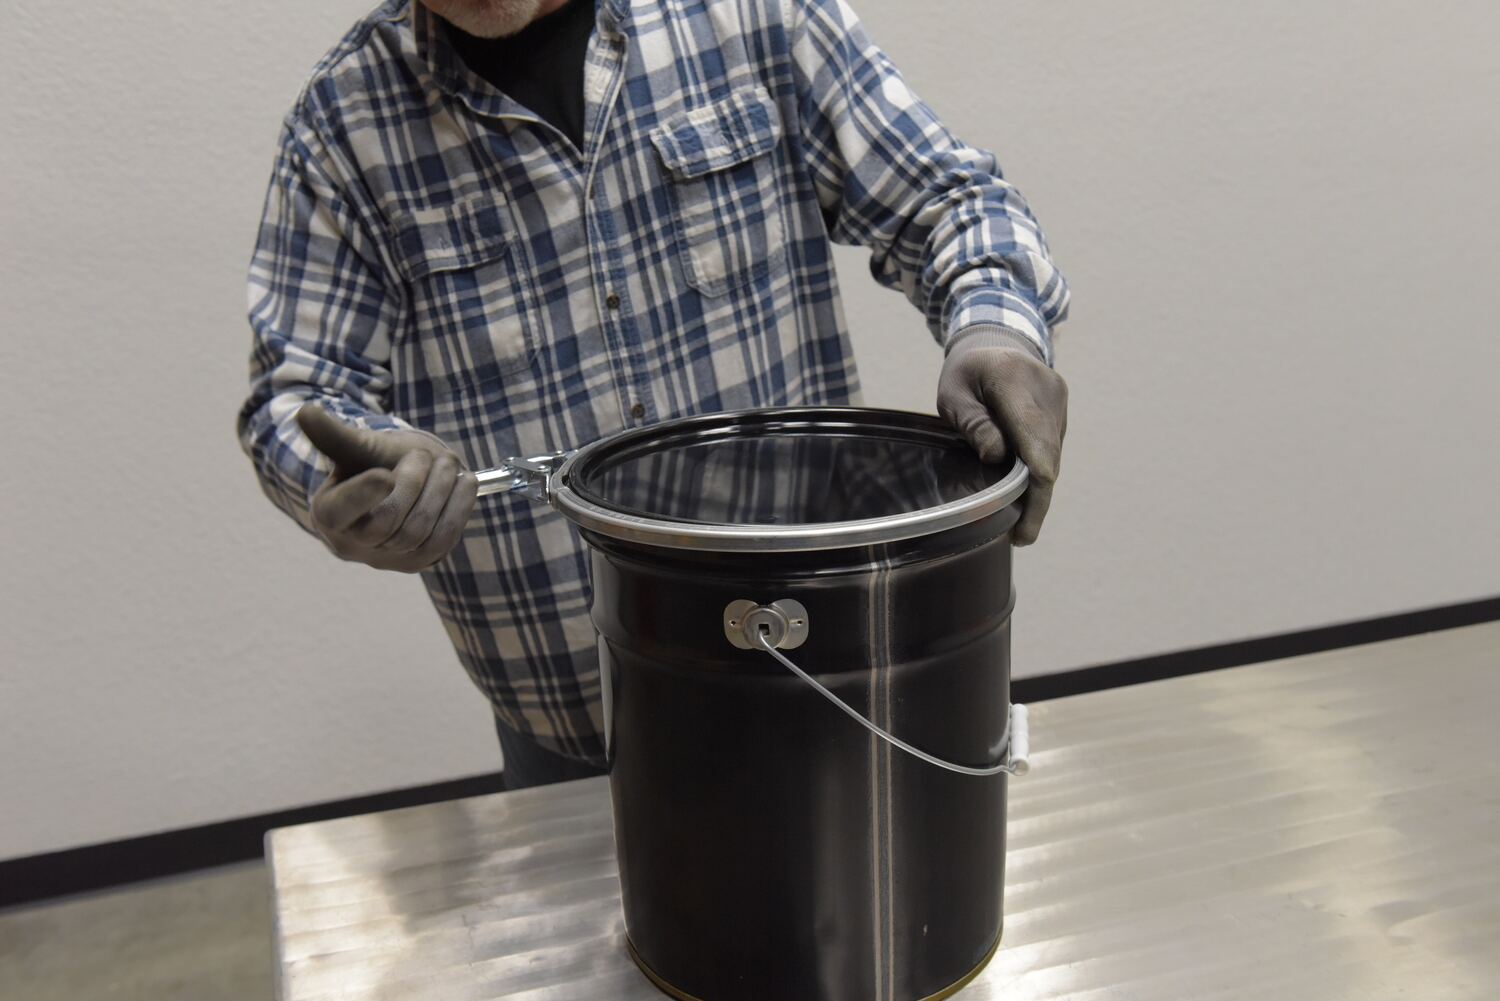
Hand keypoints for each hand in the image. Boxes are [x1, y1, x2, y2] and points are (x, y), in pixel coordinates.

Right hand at [296, 405, 478, 571]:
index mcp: (329, 512)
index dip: (363, 495)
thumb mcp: (356, 447)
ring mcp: (387, 558)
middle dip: (412, 483)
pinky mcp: (419, 561)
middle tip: (424, 454)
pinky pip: (443, 542)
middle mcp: (353, 544)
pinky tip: (466, 482)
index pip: (340, 512)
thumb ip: (334, 434)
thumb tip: (304, 410)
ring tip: (448, 463)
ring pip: (418, 534)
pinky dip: (458, 509)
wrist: (404, 482)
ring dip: (440, 493)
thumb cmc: (373, 462)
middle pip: (386, 523)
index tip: (384, 474)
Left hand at [936, 335, 1067, 545]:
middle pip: (1047, 451)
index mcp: (1012, 378)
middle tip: (1022, 537)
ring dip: (1039, 491)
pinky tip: (1026, 500)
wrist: (1000, 342)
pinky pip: (1052, 450)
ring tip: (1023, 529)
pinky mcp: (1062, 413)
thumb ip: (973, 422)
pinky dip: (1040, 474)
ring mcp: (1059, 402)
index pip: (1030, 431)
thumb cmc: (967, 373)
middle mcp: (1046, 390)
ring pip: (1052, 455)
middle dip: (1037, 497)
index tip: (1032, 505)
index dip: (1034, 472)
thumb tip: (996, 457)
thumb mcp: (954, 393)